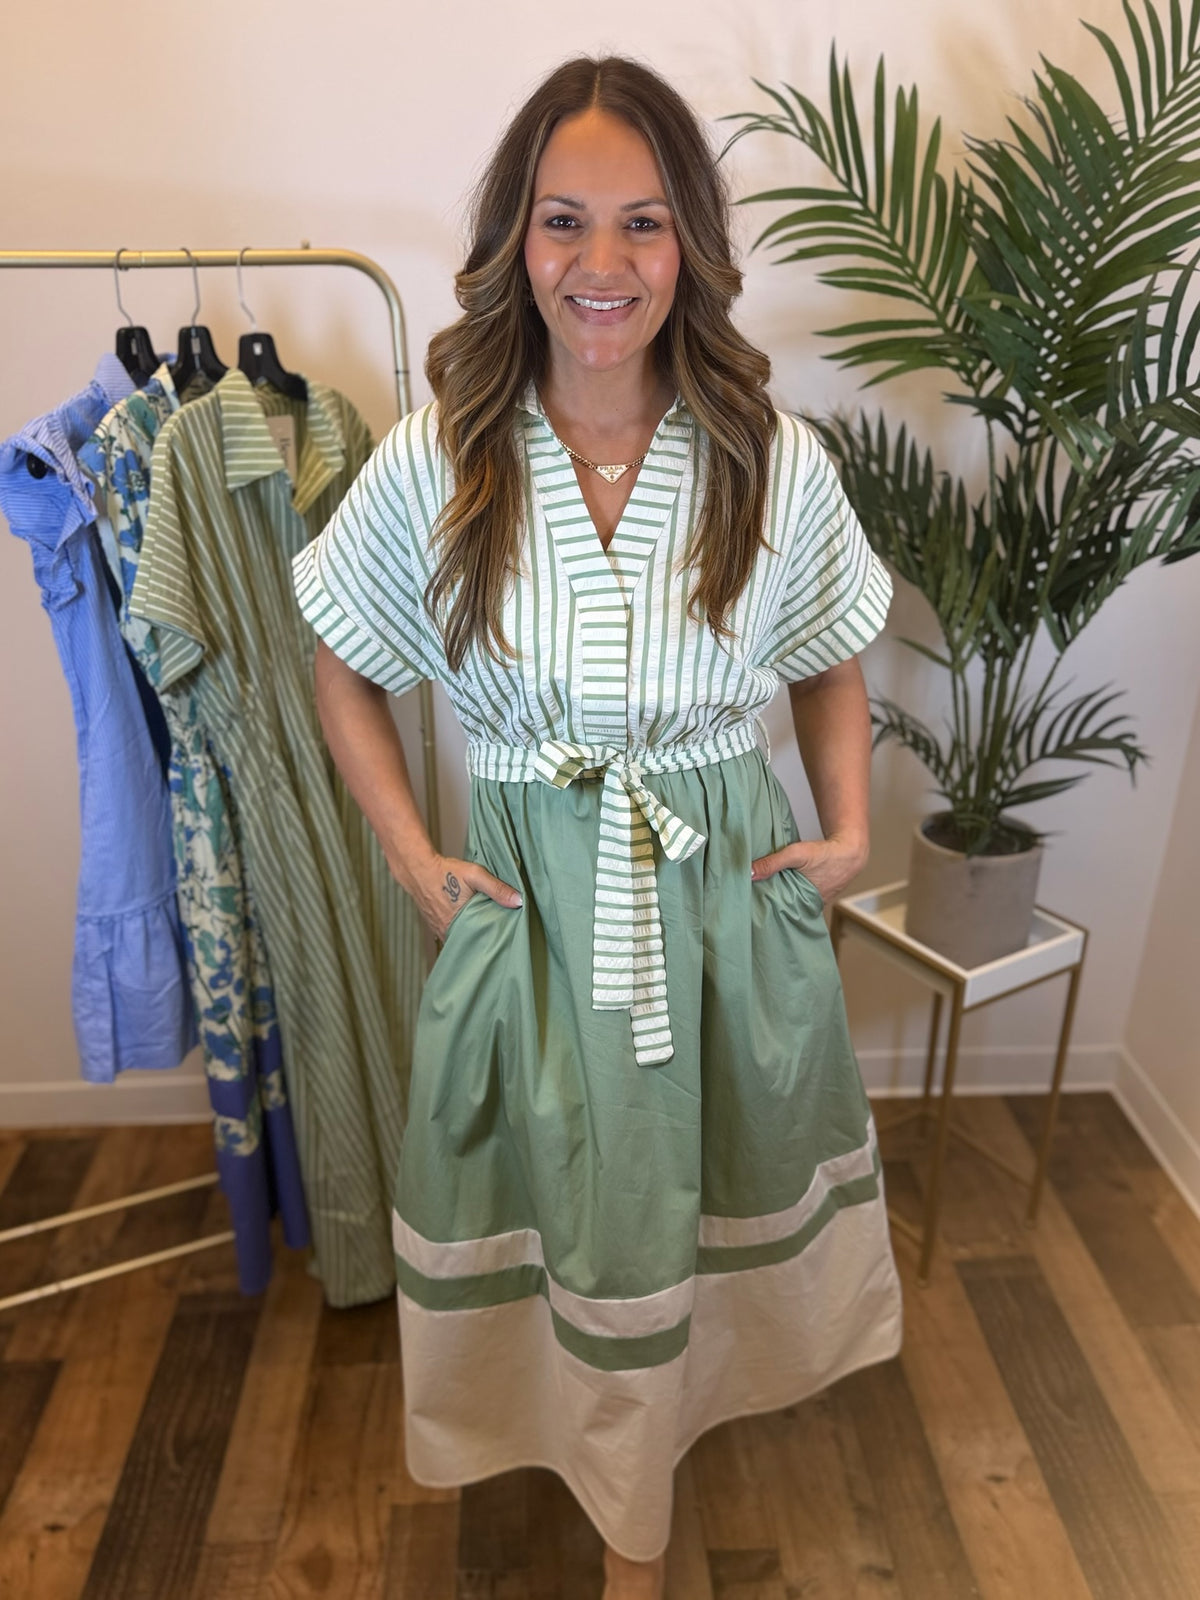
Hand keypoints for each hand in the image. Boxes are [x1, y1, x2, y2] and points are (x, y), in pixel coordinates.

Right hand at [407, 853, 522, 940]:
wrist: (418, 869)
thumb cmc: (446, 872)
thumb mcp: (475, 875)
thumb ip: (497, 888)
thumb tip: (519, 901)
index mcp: (460, 924)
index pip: (481, 941)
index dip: (493, 940)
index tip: (505, 938)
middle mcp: (447, 931)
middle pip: (471, 941)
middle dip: (483, 938)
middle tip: (497, 934)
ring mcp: (439, 930)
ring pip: (460, 938)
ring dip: (471, 934)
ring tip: (484, 929)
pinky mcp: (434, 925)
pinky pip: (451, 933)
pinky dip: (460, 930)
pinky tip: (468, 922)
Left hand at [750, 834, 866, 904]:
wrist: (850, 851)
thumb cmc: (825, 855)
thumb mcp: (796, 854)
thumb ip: (772, 863)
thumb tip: (749, 872)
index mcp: (804, 904)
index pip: (779, 913)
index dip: (765, 910)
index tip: (749, 907)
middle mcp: (809, 907)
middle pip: (783, 908)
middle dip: (769, 904)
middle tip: (750, 900)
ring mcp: (813, 901)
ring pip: (790, 901)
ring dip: (779, 896)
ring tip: (760, 892)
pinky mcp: (815, 893)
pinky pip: (798, 895)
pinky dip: (789, 890)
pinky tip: (777, 884)